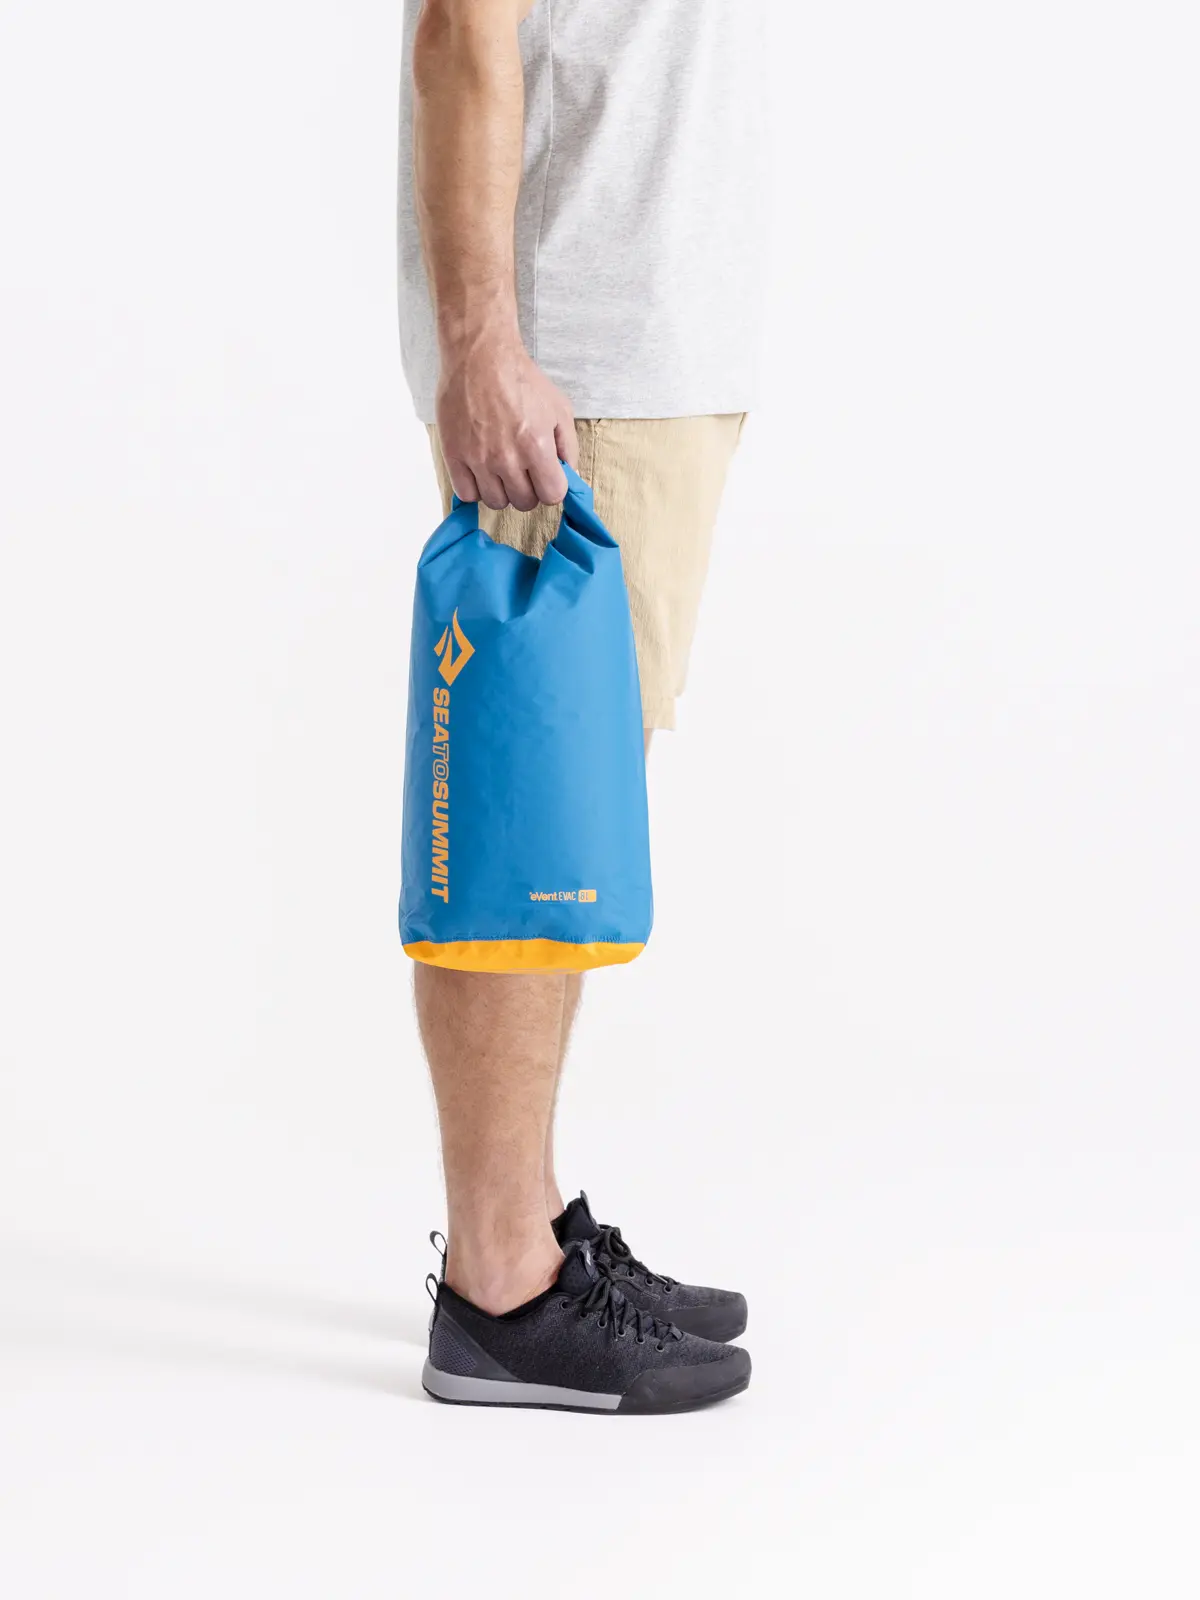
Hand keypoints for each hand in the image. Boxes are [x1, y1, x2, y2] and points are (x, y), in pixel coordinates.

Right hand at [435, 333, 577, 511]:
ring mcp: (478, 458)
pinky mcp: (454, 455)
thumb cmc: (521, 379)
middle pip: (524, 502)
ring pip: (496, 502)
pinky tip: (481, 471)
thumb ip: (568, 447)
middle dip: (529, 489)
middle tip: (524, 470)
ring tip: (501, 469)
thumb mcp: (559, 408)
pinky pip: (466, 494)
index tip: (546, 476)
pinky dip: (476, 488)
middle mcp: (507, 458)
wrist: (479, 355)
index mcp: (537, 446)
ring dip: (502, 491)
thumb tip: (569, 477)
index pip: (552, 496)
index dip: (552, 487)